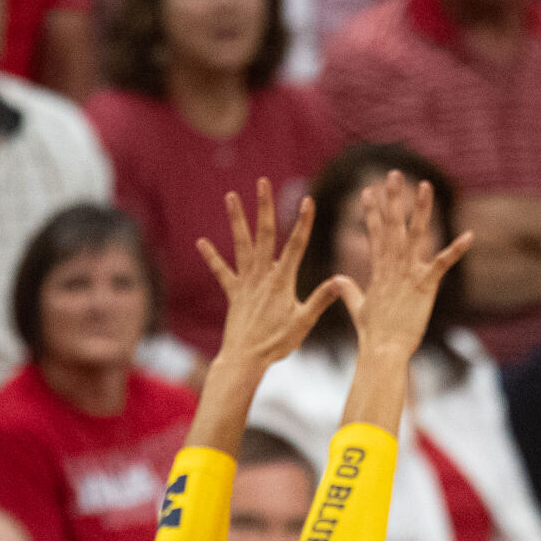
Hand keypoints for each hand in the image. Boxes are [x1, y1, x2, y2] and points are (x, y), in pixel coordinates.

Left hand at [197, 178, 342, 367]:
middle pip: (264, 234)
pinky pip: (221, 271)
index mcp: (282, 280)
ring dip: (236, 220)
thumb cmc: (277, 343)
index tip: (308, 201)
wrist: (246, 357)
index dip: (303, 222)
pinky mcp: (233, 293)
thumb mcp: (305, 322)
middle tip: (261, 182)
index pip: (296, 245)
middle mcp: (262, 275)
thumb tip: (339, 281)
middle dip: (263, 207)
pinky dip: (211, 257)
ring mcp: (245, 282)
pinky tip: (201, 242)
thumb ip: (321, 300)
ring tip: (230, 196)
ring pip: (241, 245)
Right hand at [335, 171, 472, 359]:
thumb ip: (348, 291)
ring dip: (420, 210)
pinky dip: (457, 249)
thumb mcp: (358, 308)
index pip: (375, 235)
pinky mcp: (425, 286)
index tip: (367, 192)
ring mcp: (409, 274)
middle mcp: (393, 267)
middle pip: (393, 227)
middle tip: (393, 174)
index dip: (372, 213)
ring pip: (416, 235)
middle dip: (393, 199)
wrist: (383, 351)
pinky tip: (470, 236)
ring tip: (424, 186)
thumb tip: (337, 280)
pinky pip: (443, 263)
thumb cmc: (372, 335)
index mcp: (379, 271)